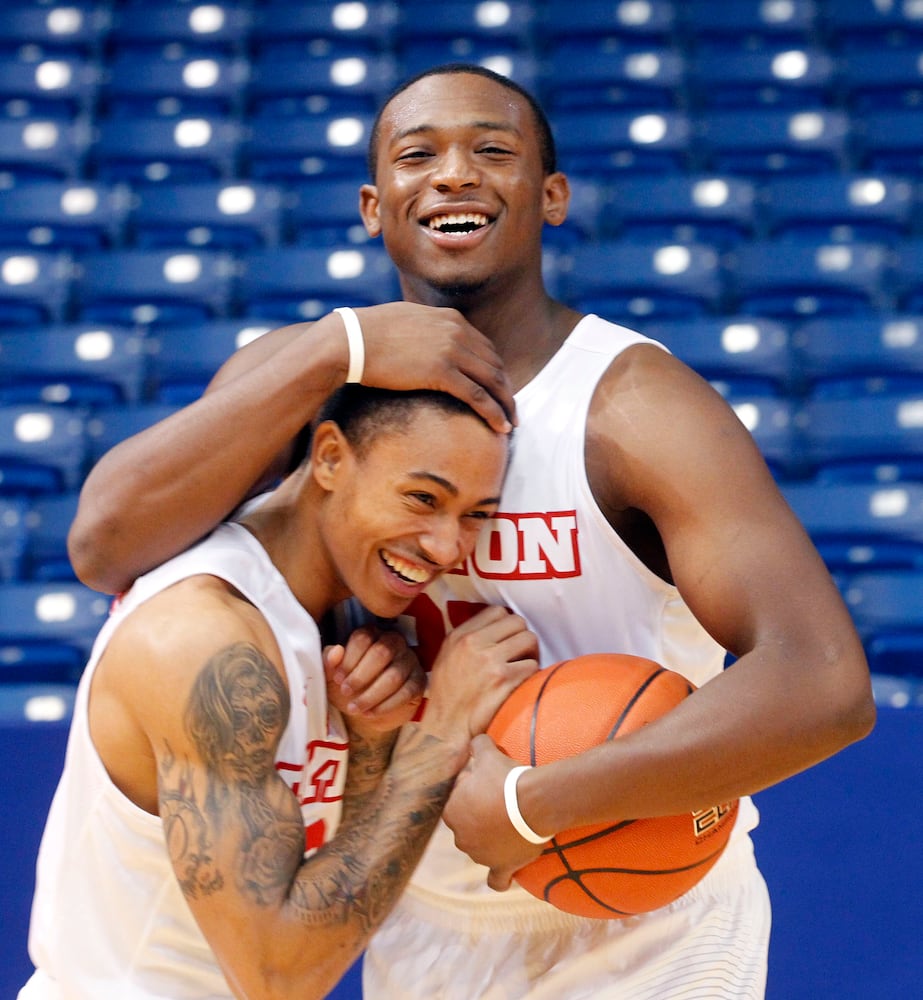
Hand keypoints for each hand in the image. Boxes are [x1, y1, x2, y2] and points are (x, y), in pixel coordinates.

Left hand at [324, 626, 424, 736]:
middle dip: (361, 676)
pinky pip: (406, 692)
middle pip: (382, 652)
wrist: (366, 710)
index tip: (337, 678)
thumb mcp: (332, 674)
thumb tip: (336, 651)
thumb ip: (329, 661)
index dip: (349, 659)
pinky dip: (386, 705)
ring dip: (371, 695)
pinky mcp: (419, 681)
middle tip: (345, 692)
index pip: (363, 638)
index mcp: (372, 634)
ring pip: (395, 675)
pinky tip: (370, 713)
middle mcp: (394, 642)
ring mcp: (410, 660)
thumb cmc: (349, 686)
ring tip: (355, 708)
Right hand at [353, 304, 515, 432]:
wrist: (350, 340)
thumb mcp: (406, 322)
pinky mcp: (442, 371)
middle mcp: (457, 331)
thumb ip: (426, 330)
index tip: (500, 390)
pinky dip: (495, 413)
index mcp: (451, 318)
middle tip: (512, 411)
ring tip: (512, 425)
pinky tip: (502, 428)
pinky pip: (479, 396)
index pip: (487, 348)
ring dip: (507, 405)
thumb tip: (425, 343)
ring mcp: (451, 350)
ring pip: (493, 381)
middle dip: (507, 390)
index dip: (497, 372)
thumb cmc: (368, 335)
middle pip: (496, 365)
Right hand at [419, 606, 538, 756]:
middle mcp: (474, 643)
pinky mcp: (505, 680)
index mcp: (460, 636)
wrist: (446, 728)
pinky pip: (532, 666)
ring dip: (530, 653)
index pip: (497, 611)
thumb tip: (493, 627)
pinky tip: (521, 683)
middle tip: (520, 653)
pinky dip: (531, 674)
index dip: (507, 624)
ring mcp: (491, 661)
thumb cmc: (447, 696)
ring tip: (523, 666)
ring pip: (529, 639)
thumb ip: (466, 638)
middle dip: (522, 637)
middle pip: (517, 622)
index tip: (507, 638)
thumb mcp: (446, 657)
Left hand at [444, 734, 546, 890]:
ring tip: (510, 825)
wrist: (532, 803)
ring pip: (481, 849)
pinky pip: (497, 880)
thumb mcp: (488, 755)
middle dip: (479, 816)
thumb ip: (477, 745)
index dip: (471, 792)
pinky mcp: (501, 867)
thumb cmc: (506, 779)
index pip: (457, 802)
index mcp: (452, 812)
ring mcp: (480, 855)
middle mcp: (461, 838)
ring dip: (490, 840)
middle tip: (501, 801)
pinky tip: (504, 876)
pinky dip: (500, 878)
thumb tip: (475, 739)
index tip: (489, 784)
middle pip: (468, 826)